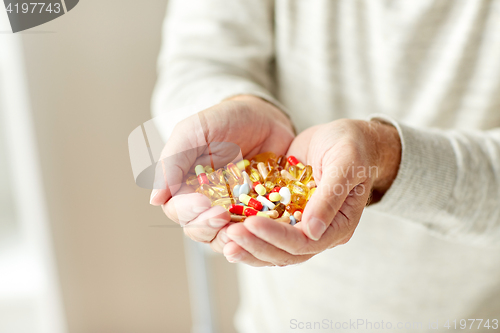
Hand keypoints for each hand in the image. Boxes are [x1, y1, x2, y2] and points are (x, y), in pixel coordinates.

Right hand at [149, 95, 294, 247]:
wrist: (264, 115)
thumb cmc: (224, 119)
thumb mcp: (194, 132)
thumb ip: (172, 162)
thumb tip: (154, 199)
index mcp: (186, 186)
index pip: (178, 210)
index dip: (187, 211)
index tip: (203, 202)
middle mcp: (207, 203)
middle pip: (198, 229)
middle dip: (208, 226)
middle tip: (222, 215)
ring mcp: (234, 210)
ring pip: (224, 236)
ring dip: (230, 237)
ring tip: (241, 230)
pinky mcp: (259, 212)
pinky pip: (255, 231)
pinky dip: (256, 234)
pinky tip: (262, 230)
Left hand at [223, 119, 400, 265]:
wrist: (346, 138)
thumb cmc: (352, 147)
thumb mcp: (345, 164)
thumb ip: (330, 196)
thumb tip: (312, 231)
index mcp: (339, 226)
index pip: (304, 242)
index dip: (276, 236)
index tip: (250, 223)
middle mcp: (320, 232)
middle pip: (285, 253)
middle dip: (256, 245)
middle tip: (229, 236)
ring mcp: (302, 225)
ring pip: (273, 248)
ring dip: (249, 246)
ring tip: (223, 239)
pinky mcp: (287, 214)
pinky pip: (266, 230)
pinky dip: (248, 233)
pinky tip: (226, 229)